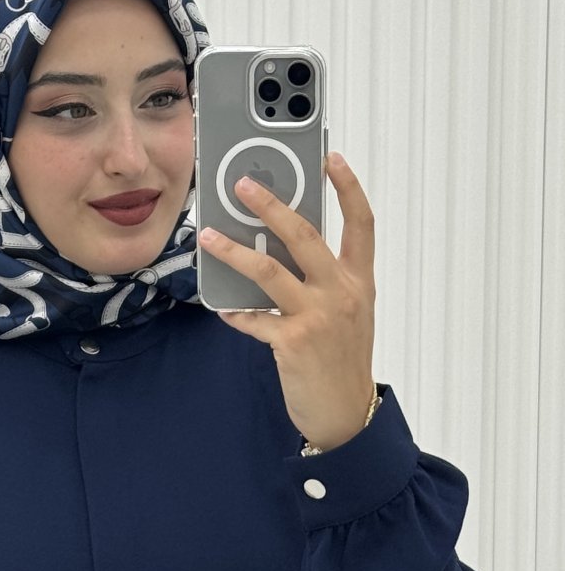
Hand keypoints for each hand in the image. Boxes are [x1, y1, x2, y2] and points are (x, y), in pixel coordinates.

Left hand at [198, 153, 376, 451]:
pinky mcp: (293, 342)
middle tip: (244, 184)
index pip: (361, 223)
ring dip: (234, 250)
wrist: (346, 414)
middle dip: (271, 204)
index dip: (347, 187)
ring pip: (269, 270)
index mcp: (358, 281)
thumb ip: (324, 281)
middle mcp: (341, 292)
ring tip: (209, 237)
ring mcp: (317, 316)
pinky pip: (254, 319)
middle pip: (305, 235)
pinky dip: (234, 312)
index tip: (330, 157)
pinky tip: (220, 306)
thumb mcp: (347, 314)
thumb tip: (281, 250)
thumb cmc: (342, 362)